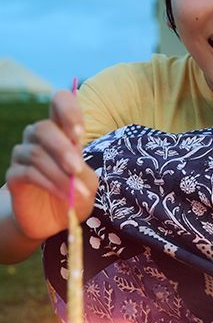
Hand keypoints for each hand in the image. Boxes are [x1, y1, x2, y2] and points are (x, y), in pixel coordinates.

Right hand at [5, 90, 98, 239]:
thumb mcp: (88, 183)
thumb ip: (84, 172)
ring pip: (36, 154)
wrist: (54, 221)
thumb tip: (75, 169)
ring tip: (76, 192)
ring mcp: (23, 155)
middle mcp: (38, 138)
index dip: (68, 110)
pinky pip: (28, 173)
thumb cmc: (74, 194)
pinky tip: (64, 196)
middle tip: (77, 168)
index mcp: (61, 131)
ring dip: (59, 174)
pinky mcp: (14, 176)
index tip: (79, 132)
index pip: (59, 102)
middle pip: (43, 128)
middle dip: (62, 148)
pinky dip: (49, 184)